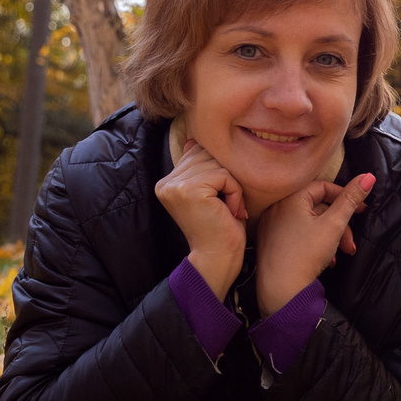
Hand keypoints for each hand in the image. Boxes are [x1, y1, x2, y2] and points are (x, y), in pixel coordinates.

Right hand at [157, 133, 247, 297]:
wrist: (217, 260)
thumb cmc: (219, 230)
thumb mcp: (208, 195)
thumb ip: (198, 169)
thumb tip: (192, 141)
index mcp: (166, 183)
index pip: (198, 154)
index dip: (217, 174)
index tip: (217, 203)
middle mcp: (166, 183)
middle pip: (208, 157)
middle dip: (225, 180)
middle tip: (225, 208)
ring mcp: (175, 185)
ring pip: (217, 165)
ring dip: (231, 187)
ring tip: (226, 210)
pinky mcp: (189, 189)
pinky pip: (224, 175)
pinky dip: (234, 192)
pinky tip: (228, 212)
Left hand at [255, 171, 374, 313]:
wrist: (282, 290)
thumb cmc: (307, 254)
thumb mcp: (334, 225)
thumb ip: (351, 199)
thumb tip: (369, 176)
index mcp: (291, 198)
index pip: (323, 187)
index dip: (344, 197)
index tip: (361, 211)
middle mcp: (277, 207)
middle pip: (317, 208)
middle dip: (339, 225)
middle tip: (350, 243)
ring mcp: (271, 225)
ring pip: (309, 223)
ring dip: (330, 237)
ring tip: (340, 254)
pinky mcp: (270, 241)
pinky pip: (297, 234)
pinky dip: (314, 243)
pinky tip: (324, 261)